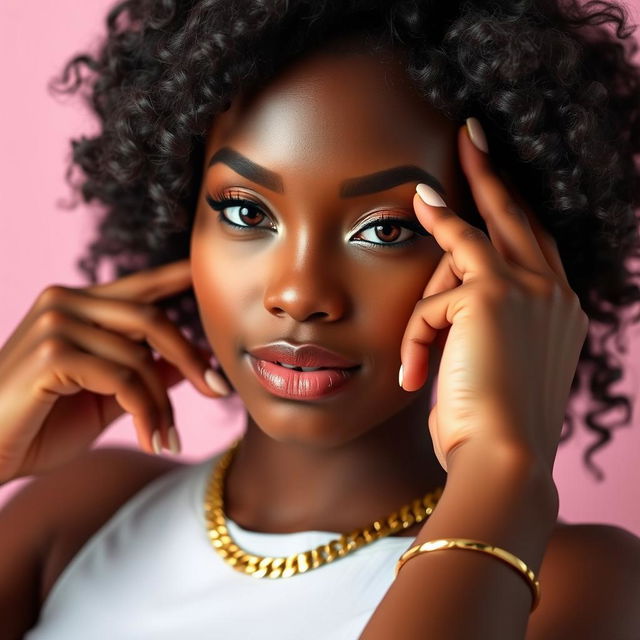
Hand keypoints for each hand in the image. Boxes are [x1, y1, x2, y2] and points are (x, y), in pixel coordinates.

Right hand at [0, 259, 229, 483]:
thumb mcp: (103, 398)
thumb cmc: (38, 427)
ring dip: (163, 404)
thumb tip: (186, 364)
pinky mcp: (51, 353)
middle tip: (219, 391)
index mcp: (77, 305)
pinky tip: (151, 440)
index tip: (209, 275)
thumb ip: (141, 374)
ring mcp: (56, 322)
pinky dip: (146, 413)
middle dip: (191, 357)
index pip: (139, 286)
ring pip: (140, 358)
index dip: (178, 277)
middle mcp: (65, 302)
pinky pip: (123, 380)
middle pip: (152, 319)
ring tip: (168, 438)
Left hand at [400, 118, 588, 473]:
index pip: (533, 245)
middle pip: (516, 214)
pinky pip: (436, 290)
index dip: (512, 211)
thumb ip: (481, 332)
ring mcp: (528, 290)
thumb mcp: (491, 371)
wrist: (505, 461)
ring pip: (473, 237)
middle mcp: (553, 292)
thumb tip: (449, 311)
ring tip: (420, 229)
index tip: (497, 183)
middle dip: (490, 171)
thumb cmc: (490, 427)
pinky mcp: (491, 296)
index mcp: (558, 310)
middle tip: (472, 132)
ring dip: (440, 227)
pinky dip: (417, 325)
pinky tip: (412, 366)